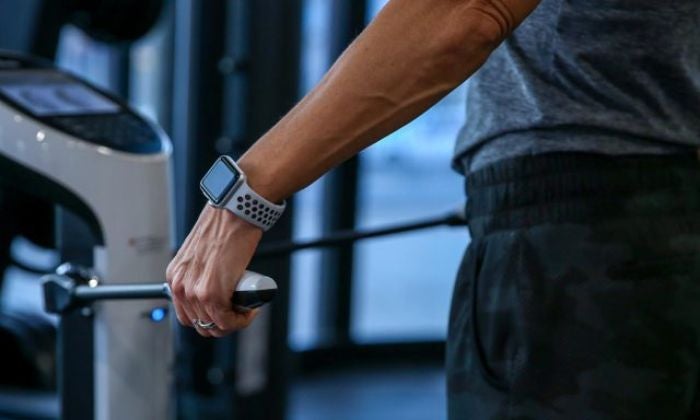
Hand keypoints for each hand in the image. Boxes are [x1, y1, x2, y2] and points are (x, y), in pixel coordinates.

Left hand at [166, 205, 262, 336]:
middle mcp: (180, 286)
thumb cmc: (223, 227)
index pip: (187, 314)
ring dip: (234, 322)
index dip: (209, 317)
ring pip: (215, 326)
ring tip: (247, 308)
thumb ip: (199, 269)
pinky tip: (251, 310)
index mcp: (174, 276)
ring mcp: (195, 292)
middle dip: (223, 323)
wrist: (234, 214)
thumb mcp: (200, 253)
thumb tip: (214, 282)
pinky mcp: (213, 294)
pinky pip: (227, 321)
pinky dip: (242, 320)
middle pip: (200, 324)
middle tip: (239, 310)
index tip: (225, 310)